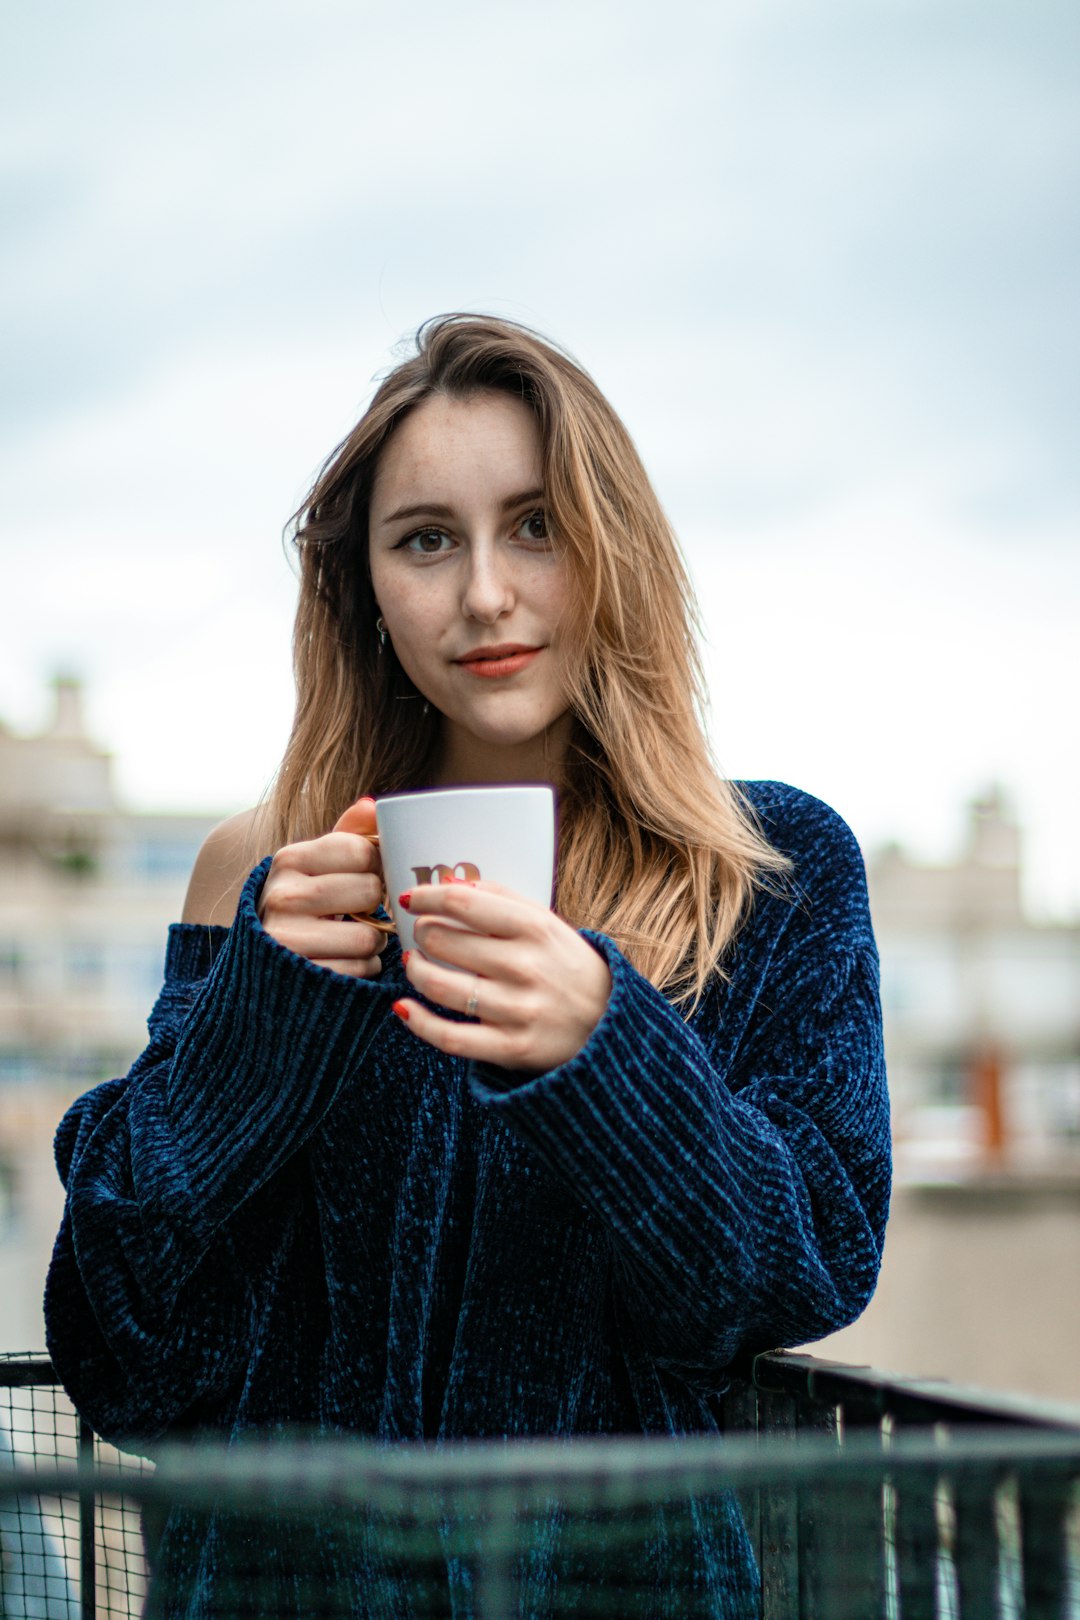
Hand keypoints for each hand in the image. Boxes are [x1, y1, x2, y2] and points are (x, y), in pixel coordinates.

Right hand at [257, 798, 387, 976]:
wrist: (260, 965)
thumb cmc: (301, 906)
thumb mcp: (315, 866)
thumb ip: (347, 835)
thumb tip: (372, 805)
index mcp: (288, 860)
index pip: (361, 851)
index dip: (374, 865)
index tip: (363, 875)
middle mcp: (282, 896)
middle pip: (369, 890)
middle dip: (375, 905)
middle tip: (359, 911)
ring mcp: (288, 939)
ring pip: (370, 936)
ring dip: (373, 941)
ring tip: (351, 938)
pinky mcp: (302, 977)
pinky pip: (361, 969)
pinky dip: (362, 968)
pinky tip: (342, 961)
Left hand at [393, 880, 611, 1072]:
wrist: (609, 1024)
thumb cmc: (569, 967)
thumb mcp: (549, 924)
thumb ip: (504, 899)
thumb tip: (451, 883)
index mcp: (535, 928)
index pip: (463, 903)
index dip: (427, 897)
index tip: (411, 898)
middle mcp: (525, 967)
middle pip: (443, 941)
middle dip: (420, 933)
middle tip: (420, 933)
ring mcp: (517, 1009)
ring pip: (439, 986)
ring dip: (414, 971)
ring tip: (414, 964)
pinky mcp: (510, 1048)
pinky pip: (449, 1036)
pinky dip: (419, 1021)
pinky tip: (405, 1007)